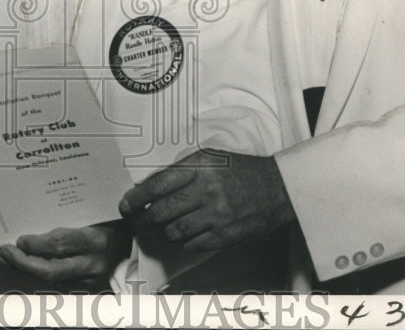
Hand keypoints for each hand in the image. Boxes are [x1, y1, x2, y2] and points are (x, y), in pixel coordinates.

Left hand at [0, 221, 131, 292]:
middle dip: (23, 263)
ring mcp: (90, 280)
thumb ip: (74, 216)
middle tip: (4, 253)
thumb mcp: (99, 212)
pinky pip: (58, 283)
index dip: (37, 245)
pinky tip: (24, 267)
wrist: (138, 244)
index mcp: (97, 240)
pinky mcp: (88, 289)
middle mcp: (93, 263)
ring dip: (26, 271)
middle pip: (51, 270)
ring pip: (51, 281)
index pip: (61, 245)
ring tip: (6, 260)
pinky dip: (39, 276)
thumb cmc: (116, 222)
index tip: (20, 240)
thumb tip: (39, 215)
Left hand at [118, 151, 295, 252]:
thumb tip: (150, 188)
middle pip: (161, 212)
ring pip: (174, 231)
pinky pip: (192, 244)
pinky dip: (184, 241)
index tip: (127, 204)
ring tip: (164, 227)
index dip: (137, 197)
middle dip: (145, 219)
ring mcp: (216, 215)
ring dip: (164, 231)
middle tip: (139, 220)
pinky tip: (186, 234)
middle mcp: (207, 190)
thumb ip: (182, 172)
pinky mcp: (225, 235)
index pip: (158, 185)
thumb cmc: (242, 172)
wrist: (278, 189)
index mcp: (200, 167)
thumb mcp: (211, 159)